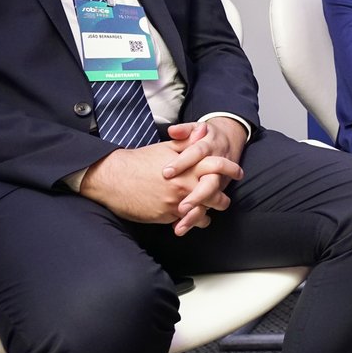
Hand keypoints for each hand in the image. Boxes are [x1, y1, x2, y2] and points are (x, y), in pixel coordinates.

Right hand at [79, 130, 243, 235]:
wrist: (114, 178)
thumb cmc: (140, 161)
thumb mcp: (166, 148)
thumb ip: (188, 141)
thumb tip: (204, 130)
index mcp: (188, 166)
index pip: (218, 166)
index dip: (231, 169)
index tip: (237, 172)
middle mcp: (186, 184)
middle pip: (216, 195)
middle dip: (222, 199)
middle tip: (223, 200)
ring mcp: (177, 202)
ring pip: (204, 213)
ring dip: (207, 213)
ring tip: (208, 212)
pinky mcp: (166, 216)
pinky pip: (186, 222)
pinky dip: (190, 221)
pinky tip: (190, 219)